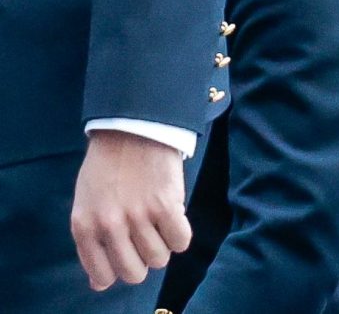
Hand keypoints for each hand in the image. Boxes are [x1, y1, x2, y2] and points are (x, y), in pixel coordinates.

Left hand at [71, 131, 190, 289]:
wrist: (132, 128)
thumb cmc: (107, 166)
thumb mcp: (86, 204)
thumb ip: (92, 242)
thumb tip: (100, 283)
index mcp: (85, 227)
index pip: (103, 275)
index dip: (119, 270)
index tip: (127, 255)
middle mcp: (110, 226)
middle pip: (134, 272)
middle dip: (143, 261)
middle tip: (146, 240)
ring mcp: (138, 217)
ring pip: (159, 259)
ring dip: (163, 246)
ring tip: (160, 225)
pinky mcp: (166, 206)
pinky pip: (181, 241)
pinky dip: (181, 235)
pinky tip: (175, 219)